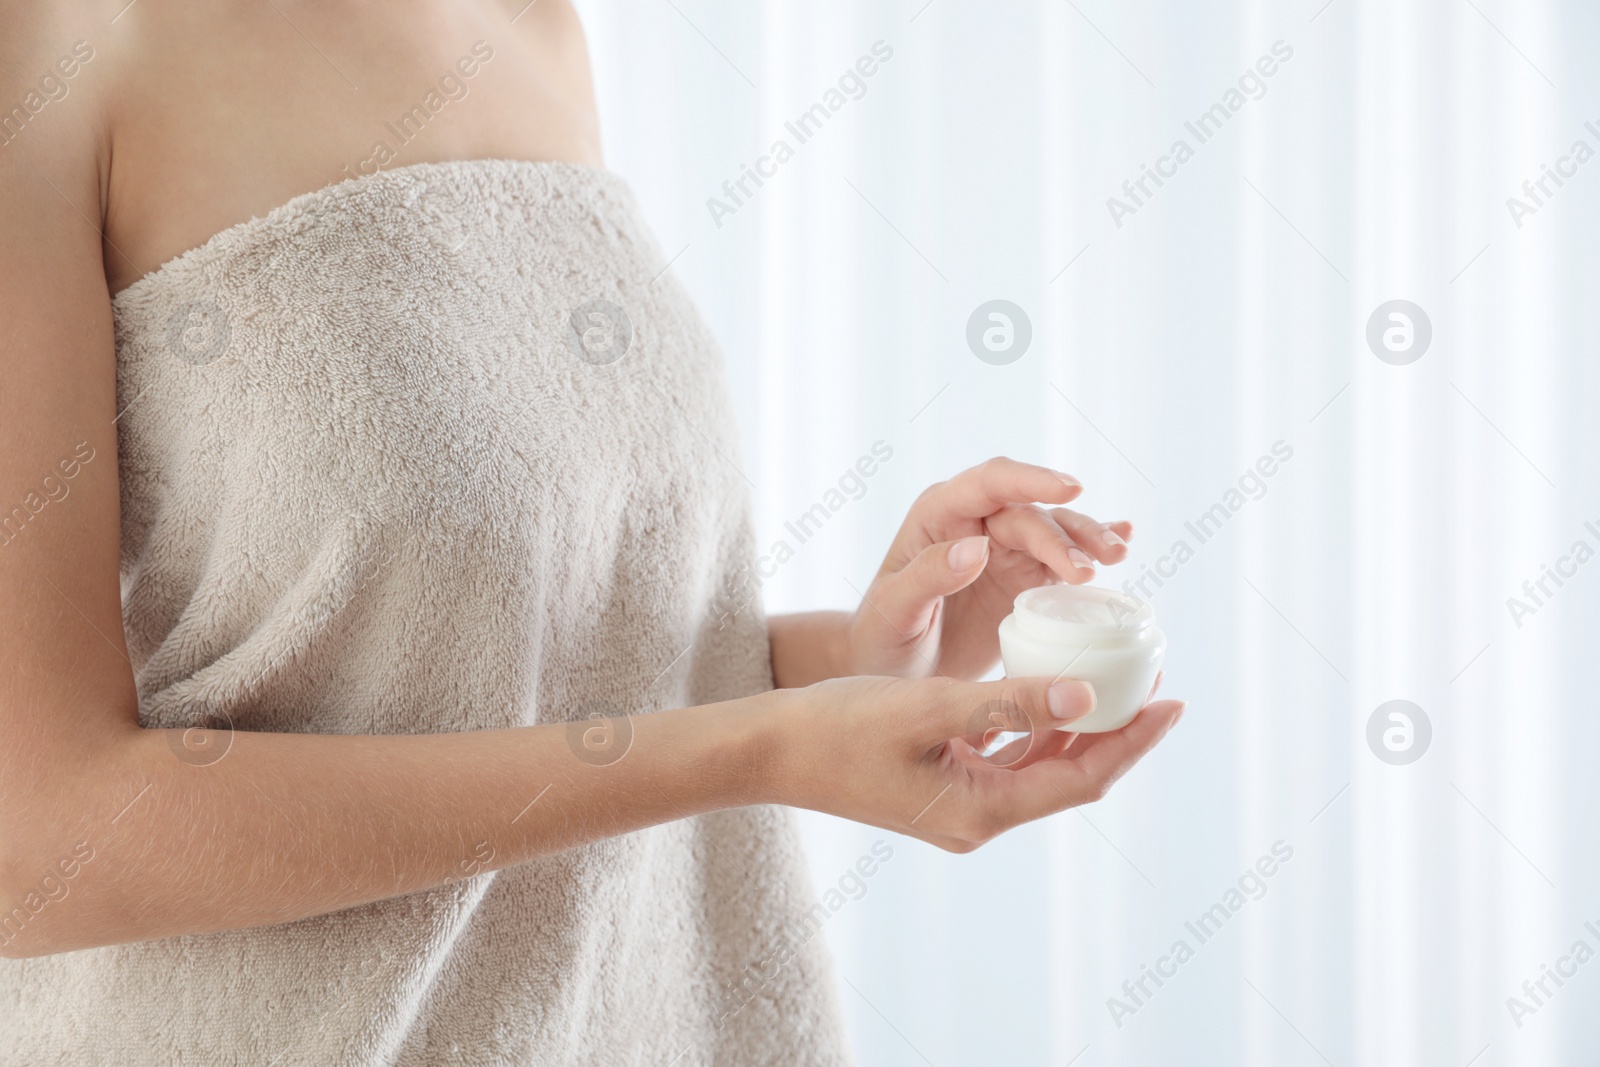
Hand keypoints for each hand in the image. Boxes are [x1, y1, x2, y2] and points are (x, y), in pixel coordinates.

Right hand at [764, 672, 1182, 850]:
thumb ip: (1007, 702)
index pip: (1081, 777)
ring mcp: (958, 806)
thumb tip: (1086, 693)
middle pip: (1069, 775)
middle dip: (1116, 731)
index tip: (1173, 699)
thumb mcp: (927, 708)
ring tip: (1112, 678)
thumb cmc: (839, 726)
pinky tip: (1047, 688)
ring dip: (1078, 726)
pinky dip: (1035, 726)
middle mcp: (977, 818)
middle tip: (1152, 678)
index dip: (1131, 740)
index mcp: (980, 809)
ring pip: (1040, 767)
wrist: (771, 750)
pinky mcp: (941, 787)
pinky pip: (1007, 760)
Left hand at [843, 457, 1132, 679]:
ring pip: (1055, 532)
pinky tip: (1124, 540)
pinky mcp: (1025, 581)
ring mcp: (1004, 551)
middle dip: (1065, 534)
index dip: (1030, 480)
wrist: (892, 673)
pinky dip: (1091, 550)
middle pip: (1031, 514)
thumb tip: (976, 547)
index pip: (988, 483)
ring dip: (1087, 540)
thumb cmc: (880, 638)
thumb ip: (927, 576)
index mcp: (939, 516)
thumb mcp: (893, 611)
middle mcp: (976, 523)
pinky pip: (1063, 560)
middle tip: (1091, 568)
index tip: (1068, 487)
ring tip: (1117, 557)